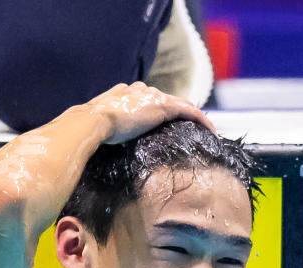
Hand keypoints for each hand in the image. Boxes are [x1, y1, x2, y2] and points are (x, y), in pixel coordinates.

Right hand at [82, 82, 215, 144]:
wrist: (92, 120)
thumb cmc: (91, 128)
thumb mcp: (101, 126)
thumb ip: (107, 129)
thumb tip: (102, 141)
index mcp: (125, 92)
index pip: (149, 98)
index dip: (160, 108)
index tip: (164, 121)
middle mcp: (141, 90)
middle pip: (168, 99)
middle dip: (181, 110)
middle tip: (192, 126)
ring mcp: (152, 97)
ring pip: (182, 104)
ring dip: (195, 116)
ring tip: (206, 129)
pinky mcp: (163, 107)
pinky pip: (190, 112)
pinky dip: (202, 120)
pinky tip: (211, 130)